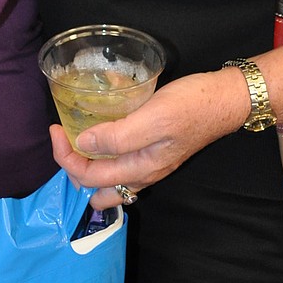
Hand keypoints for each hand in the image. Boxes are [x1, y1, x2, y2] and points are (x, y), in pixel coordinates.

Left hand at [51, 71, 246, 208]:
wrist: (226, 98)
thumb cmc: (193, 105)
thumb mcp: (154, 116)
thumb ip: (119, 135)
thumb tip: (83, 143)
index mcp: (139, 168)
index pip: (88, 176)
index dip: (64, 156)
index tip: (56, 128)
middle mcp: (143, 173)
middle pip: (95, 184)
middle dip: (72, 164)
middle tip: (63, 133)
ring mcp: (150, 163)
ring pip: (109, 178)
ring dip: (88, 165)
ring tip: (76, 139)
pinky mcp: (155, 149)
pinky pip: (121, 163)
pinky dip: (105, 154)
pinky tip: (102, 133)